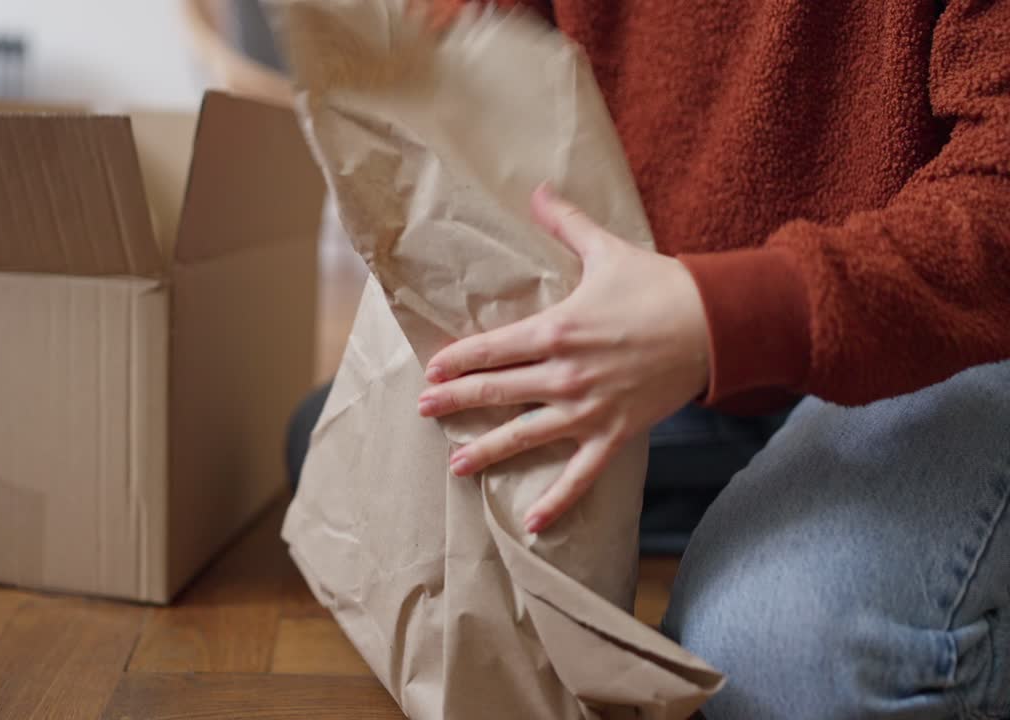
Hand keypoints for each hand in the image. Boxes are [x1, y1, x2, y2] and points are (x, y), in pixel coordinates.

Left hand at [418, 184, 710, 532]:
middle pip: (497, 391)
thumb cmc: (660, 285)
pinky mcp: (616, 433)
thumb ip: (565, 222)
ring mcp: (589, 409)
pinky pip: (582, 475)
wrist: (718, 323)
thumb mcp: (607, 250)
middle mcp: (565, 374)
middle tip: (423, 411)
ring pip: (527, 436)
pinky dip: (558, 502)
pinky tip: (532, 524)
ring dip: (488, 452)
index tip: (430, 370)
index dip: (457, 361)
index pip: (492, 348)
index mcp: (557, 329)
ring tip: (455, 466)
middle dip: (456, 401)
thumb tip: (536, 190)